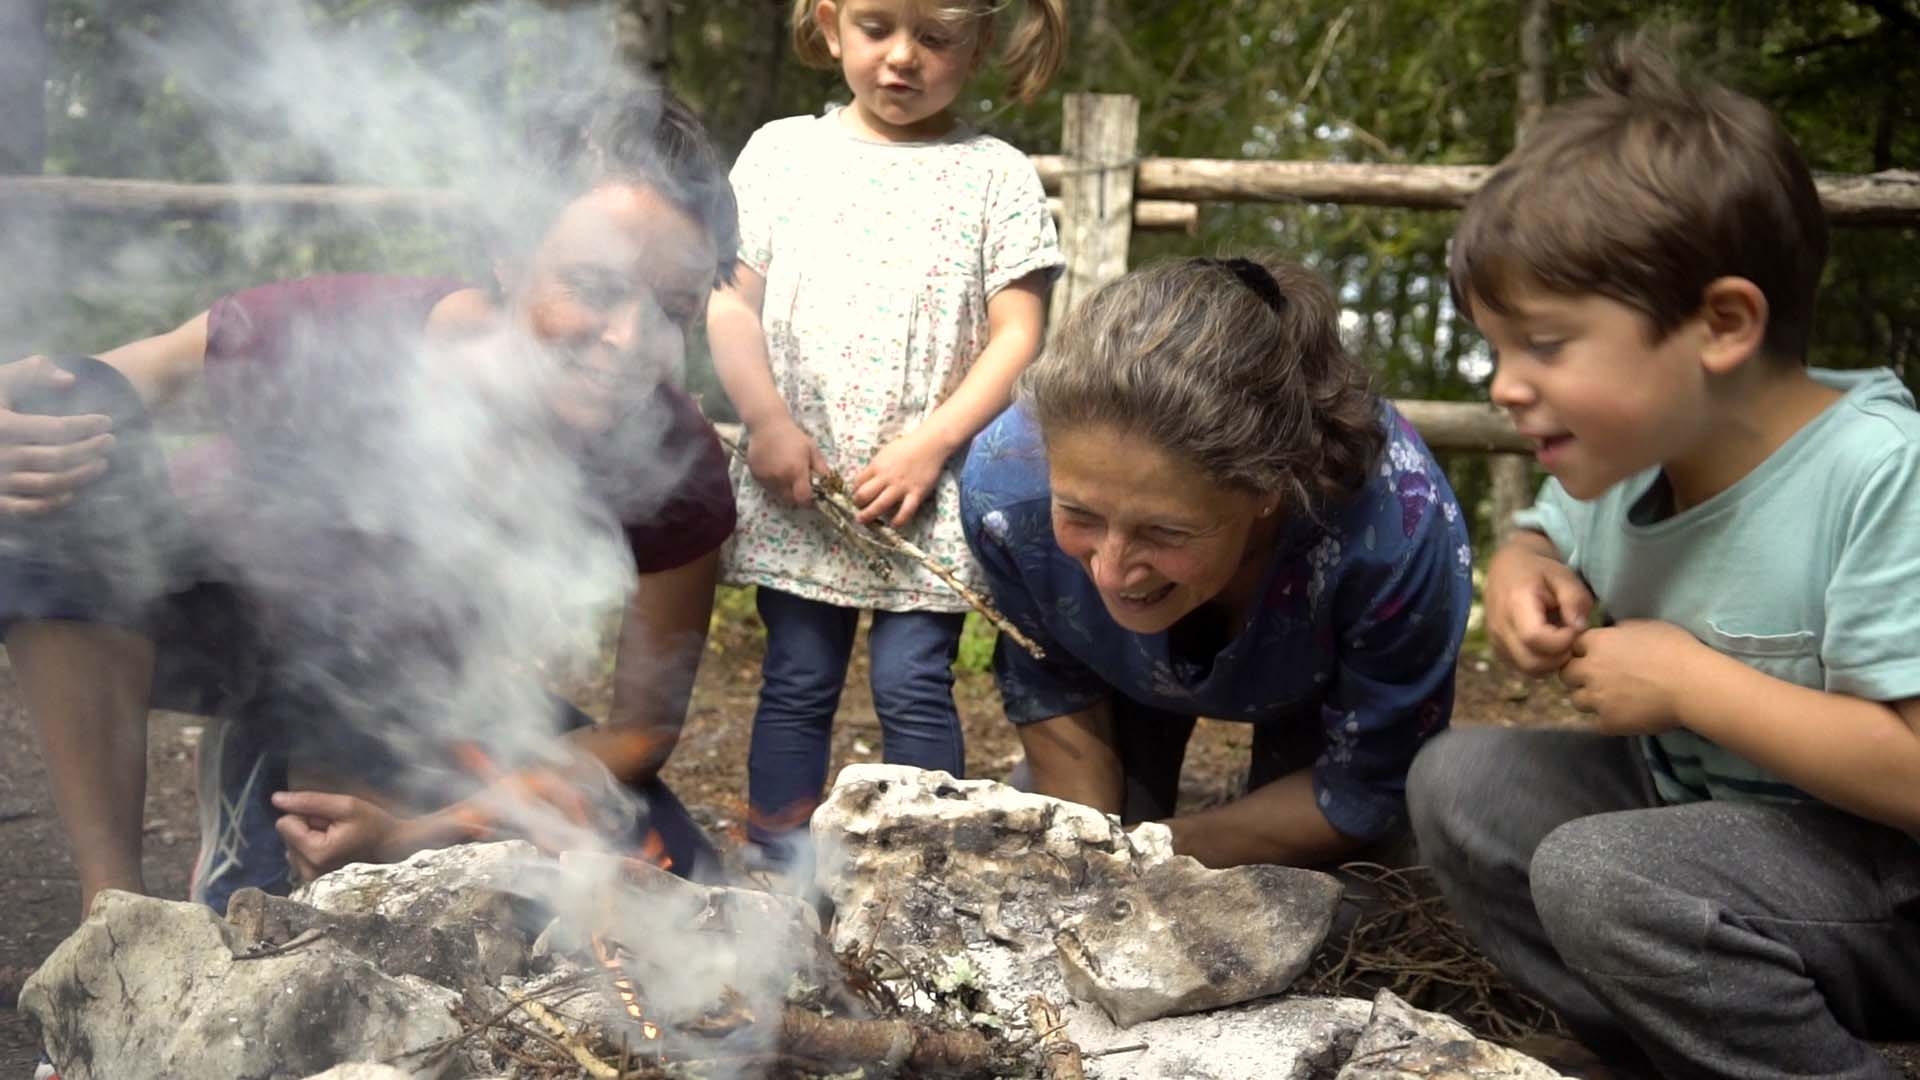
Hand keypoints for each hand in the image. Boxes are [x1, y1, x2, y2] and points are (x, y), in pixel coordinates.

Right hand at [0, 356, 115, 515]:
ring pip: (50, 484)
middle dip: (91, 449)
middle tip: (111, 441)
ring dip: (82, 476)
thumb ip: (30, 372)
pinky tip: (72, 492)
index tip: (107, 421)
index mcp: (2, 425)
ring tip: (102, 463)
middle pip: (59, 458)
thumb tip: (70, 380)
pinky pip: (28, 508)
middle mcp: (0, 455)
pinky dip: (54, 503)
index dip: (86, 426)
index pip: (56, 429)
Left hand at [271, 791, 410, 879]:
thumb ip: (308, 802)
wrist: (389, 844)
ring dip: (309, 833)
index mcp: (315, 853)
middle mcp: (307, 869)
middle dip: (307, 825)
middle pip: (286, 832)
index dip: (305, 814)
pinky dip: (310, 843)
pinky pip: (295, 849)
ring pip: (289, 840)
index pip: (285, 823)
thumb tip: (275, 799)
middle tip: (334, 827)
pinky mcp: (309, 875)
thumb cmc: (372, 823)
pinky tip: (330, 844)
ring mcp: (308, 874)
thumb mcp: (344, 805)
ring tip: (334, 835)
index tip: (329, 819)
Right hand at [745, 417, 827, 506]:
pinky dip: (772, 483)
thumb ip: (821, 468)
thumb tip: (829, 484)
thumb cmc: (792, 436)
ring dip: (784, 490)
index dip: (808, 501)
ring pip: (777, 495)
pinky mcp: (755, 476)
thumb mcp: (811, 449)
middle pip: (789, 500)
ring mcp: (766, 478)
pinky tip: (775, 470)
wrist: (767, 425)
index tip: (810, 497)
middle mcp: (780, 478)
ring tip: (786, 474)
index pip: (803, 499)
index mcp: (796, 471)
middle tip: (799, 486)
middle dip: (796, 497)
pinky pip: (767, 487)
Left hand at [852, 428, 947, 526]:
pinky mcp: (916, 493)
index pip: (858, 482)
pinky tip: (894, 524)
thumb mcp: (884, 453)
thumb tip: (866, 479)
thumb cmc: (907, 446)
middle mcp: (886, 478)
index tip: (857, 496)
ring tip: (865, 521)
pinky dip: (898, 521)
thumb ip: (875, 466)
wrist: (930, 444)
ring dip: (869, 516)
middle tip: (858, 510)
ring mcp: (901, 487)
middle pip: (864, 496)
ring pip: (880, 506)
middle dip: (858, 505)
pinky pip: (905, 512)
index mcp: (877, 466)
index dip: (854, 491)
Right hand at [1485, 538, 1594, 675]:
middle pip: (1531, 662)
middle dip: (1559, 657)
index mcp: (1514, 603)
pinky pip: (1522, 668)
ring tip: (1561, 641)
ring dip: (1551, 662)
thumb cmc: (1540, 570)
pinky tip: (1549, 645)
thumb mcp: (1563, 575)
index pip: (1535, 638)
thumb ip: (1575, 599)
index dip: (1562, 640)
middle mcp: (1500, 626)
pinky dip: (1541, 663)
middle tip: (1571, 638)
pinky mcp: (1498, 650)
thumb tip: (1579, 628)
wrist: (1508, 568)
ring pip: (1528, 670)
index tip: (1575, 627)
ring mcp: (1496, 640)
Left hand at [1558, 620, 1700, 735]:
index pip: (1574, 646)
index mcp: (1598, 643)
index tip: (1597, 657)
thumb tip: (1611, 634)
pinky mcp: (1608, 722)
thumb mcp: (1645, 626)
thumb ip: (1619, 631)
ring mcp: (1597, 698)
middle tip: (1598, 679)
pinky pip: (1596, 722)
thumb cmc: (1675, 650)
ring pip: (1576, 700)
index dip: (1585, 652)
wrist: (1692, 685)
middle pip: (1567, 674)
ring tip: (1609, 699)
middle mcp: (1590, 670)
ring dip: (1589, 698)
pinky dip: (1607, 719)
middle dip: (1579, 676)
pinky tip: (1623, 715)